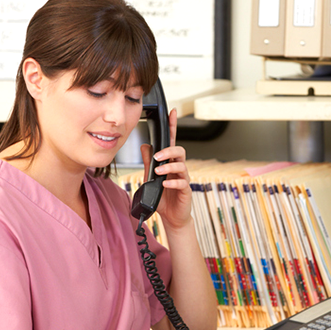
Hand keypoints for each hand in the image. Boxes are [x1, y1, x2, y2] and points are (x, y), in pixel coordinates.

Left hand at [140, 108, 192, 229]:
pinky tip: (164, 184)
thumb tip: (145, 146)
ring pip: (182, 165)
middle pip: (179, 151)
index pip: (171, 141)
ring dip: (169, 166)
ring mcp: (183, 179)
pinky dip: (172, 182)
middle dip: (169, 150)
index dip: (173, 126)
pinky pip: (182, 183)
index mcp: (169, 163)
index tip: (172, 113)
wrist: (171, 217)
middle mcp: (178, 168)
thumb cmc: (162, 197)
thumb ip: (148, 163)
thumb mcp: (150, 178)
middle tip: (157, 156)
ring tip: (158, 171)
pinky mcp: (185, 190)